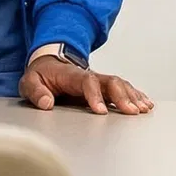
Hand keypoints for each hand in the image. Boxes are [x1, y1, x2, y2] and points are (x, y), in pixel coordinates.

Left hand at [20, 55, 153, 114]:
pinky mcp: (104, 87)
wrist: (50, 63)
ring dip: (132, 96)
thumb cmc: (41, 75)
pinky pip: (123, 88)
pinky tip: (146, 104)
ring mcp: (99, 81)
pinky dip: (136, 95)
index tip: (101, 111)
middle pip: (110, 81)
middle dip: (122, 96)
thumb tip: (46, 103)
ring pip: (120, 85)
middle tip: (131, 112)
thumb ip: (35, 91)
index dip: (95, 95)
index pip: (87, 82)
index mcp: (72, 75)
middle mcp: (89, 76)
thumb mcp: (29, 81)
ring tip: (143, 109)